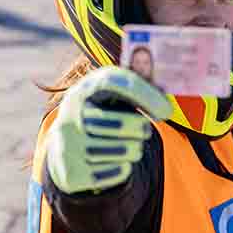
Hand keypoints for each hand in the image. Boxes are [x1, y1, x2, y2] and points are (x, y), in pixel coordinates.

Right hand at [45, 66, 172, 194]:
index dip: (143, 94)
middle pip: (121, 123)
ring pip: (123, 150)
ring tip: (132, 146)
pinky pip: (118, 171)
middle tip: (145, 130)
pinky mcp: (73, 174)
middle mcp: (68, 117)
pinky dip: (125, 168)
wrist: (65, 154)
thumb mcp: (111, 97)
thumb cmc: (101, 118)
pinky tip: (116, 162)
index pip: (111, 83)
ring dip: (136, 149)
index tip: (167, 111)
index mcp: (80, 92)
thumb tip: (147, 59)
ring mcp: (68, 147)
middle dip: (142, 129)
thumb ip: (134, 80)